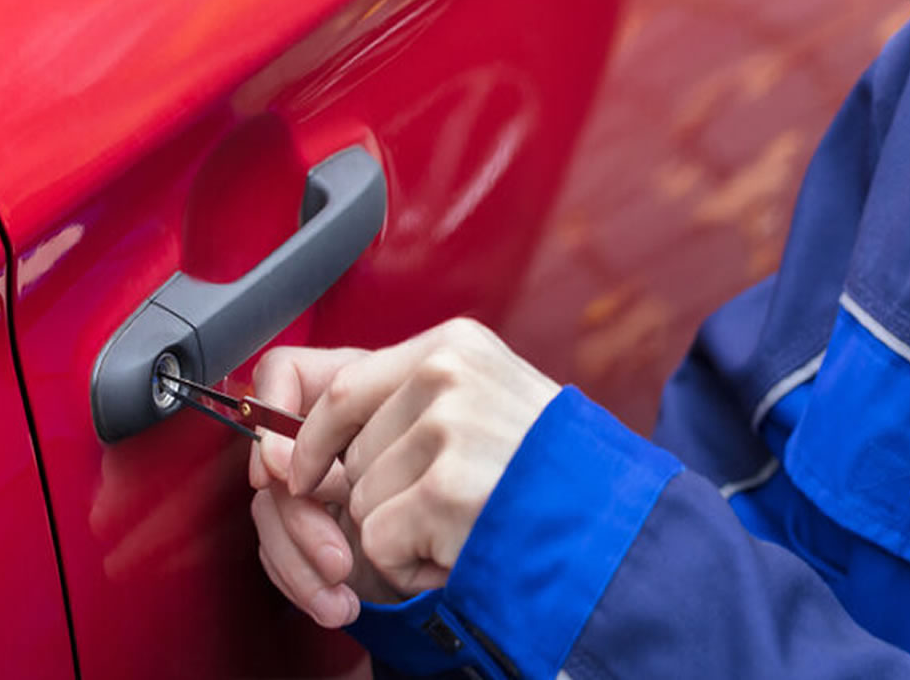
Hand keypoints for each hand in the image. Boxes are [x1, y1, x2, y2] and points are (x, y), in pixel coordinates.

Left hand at [254, 318, 559, 601]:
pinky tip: (462, 546)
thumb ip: (411, 404)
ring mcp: (447, 429)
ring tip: (466, 521)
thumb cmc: (549, 471)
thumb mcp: (489, 402)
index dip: (312, 439)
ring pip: (361, 500)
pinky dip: (411, 564)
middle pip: (350, 452)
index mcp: (454, 346)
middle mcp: (447, 375)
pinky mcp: (444, 489)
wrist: (615, 521)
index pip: (343, 387)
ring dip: (402, 532)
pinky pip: (379, 540)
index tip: (303, 473)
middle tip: (448, 506)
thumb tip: (294, 444)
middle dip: (380, 495)